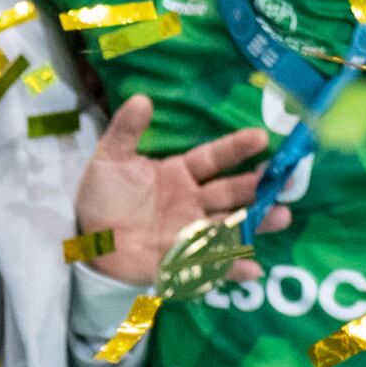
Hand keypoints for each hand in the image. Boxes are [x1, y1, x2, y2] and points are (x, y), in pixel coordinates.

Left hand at [77, 94, 276, 279]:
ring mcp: (191, 231)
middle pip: (230, 192)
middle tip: (284, 179)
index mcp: (180, 174)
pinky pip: (212, 263)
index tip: (261, 137)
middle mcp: (193, 201)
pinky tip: (252, 268)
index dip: (236, 148)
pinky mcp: (183, 259)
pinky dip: (233, 267)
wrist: (82, 236)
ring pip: (230, 225)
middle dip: (257, 186)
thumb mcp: (110, 159)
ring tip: (283, 215)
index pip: (213, 159)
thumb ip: (126, 131)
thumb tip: (142, 98)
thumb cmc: (101, 195)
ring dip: (257, 221)